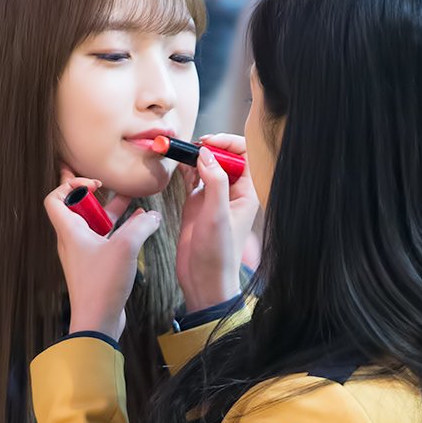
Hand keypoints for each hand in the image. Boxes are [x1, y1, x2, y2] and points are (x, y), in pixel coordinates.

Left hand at [43, 169, 164, 338]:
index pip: (55, 198)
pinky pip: (105, 242)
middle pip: (79, 210)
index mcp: (70, 231)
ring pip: (95, 226)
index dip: (70, 185)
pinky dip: (119, 232)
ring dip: (112, 214)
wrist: (98, 320)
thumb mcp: (125, 247)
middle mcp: (73, 241)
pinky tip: (139, 230)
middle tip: (115, 190)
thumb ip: (141, 226)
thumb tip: (152, 216)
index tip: (94, 184)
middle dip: (99, 197)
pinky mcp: (96, 267)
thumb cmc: (101, 285)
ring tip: (133, 204)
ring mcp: (84, 255)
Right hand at [175, 133, 255, 311]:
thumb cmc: (217, 253)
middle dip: (207, 146)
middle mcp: (232, 192)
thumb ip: (215, 182)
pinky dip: (184, 168)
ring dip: (193, 156)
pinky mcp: (197, 202)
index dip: (228, 143)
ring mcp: (214, 196)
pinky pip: (193, 177)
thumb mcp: (217, 215)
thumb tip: (206, 153)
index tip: (207, 143)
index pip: (245, 155)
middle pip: (224, 155)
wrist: (204, 279)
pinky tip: (175, 165)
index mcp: (246, 193)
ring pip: (206, 164)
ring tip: (178, 152)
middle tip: (188, 147)